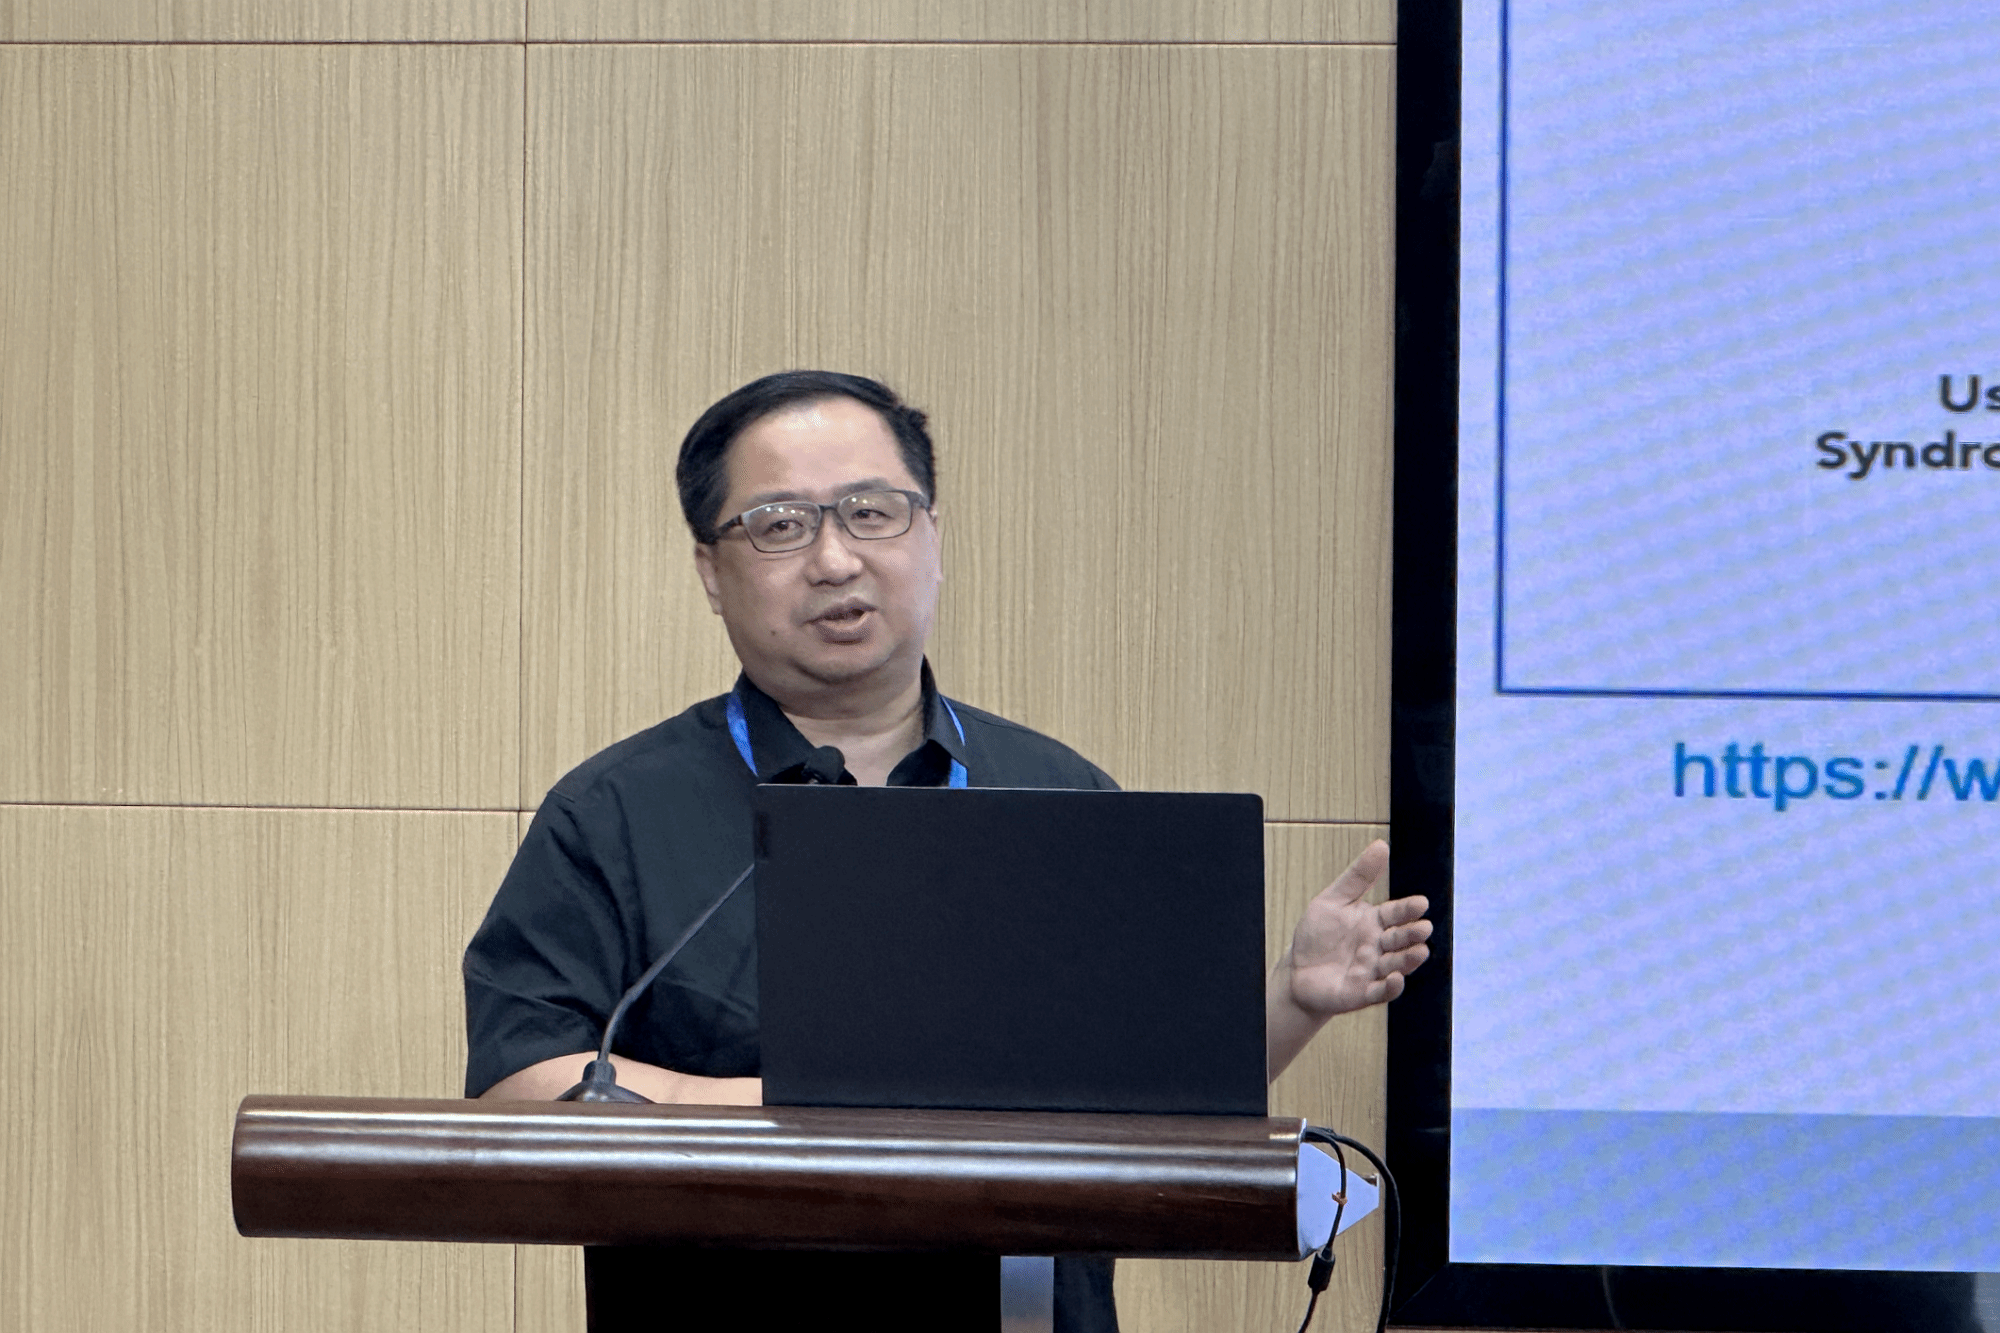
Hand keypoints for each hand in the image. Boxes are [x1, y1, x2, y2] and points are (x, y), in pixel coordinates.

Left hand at [1280, 840, 1431, 1016]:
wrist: (1296, 971)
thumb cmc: (1317, 935)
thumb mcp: (1333, 900)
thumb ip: (1358, 876)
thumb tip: (1381, 845)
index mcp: (1374, 922)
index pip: (1395, 913)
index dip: (1408, 909)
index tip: (1421, 903)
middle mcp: (1378, 947)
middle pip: (1400, 939)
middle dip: (1413, 934)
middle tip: (1423, 928)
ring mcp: (1372, 970)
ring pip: (1397, 965)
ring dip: (1409, 960)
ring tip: (1420, 951)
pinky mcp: (1362, 993)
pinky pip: (1380, 992)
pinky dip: (1390, 987)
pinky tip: (1395, 978)